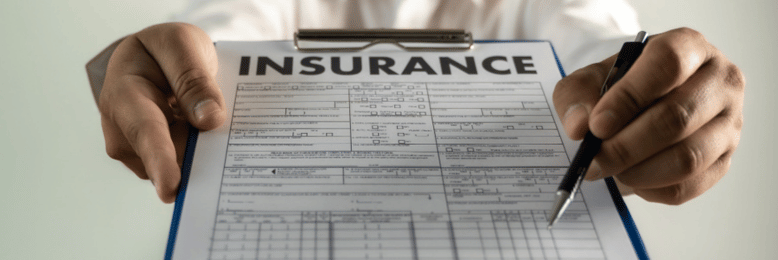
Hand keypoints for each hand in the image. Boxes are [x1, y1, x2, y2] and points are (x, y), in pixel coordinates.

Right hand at [99, 23, 224, 202]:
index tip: (171, 189)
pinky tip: (207, 134)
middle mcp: (121, 129)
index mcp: (123, 95)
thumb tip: (209, 120)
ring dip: (204, 152)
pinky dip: (201, 153)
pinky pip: (184, 166)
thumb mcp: (182, 46)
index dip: (160, 162)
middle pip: (169, 156)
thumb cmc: (162, 49)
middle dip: (202, 156)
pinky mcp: (151, 160)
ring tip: (211, 121)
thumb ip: (195, 80)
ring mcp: (135, 149)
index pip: (145, 132)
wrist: (150, 58)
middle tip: (230, 138)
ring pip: (180, 165)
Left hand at [553, 28, 744, 204]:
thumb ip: (577, 95)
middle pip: (676, 118)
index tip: (597, 124)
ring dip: (638, 171)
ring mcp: (729, 124)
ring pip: (687, 157)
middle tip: (593, 160)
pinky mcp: (724, 161)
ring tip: (610, 169)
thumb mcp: (591, 79)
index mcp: (689, 47)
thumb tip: (579, 127)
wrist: (643, 105)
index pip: (668, 65)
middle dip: (625, 146)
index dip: (630, 97)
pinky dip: (652, 188)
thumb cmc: (621, 86)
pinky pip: (688, 185)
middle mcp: (719, 82)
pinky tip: (631, 177)